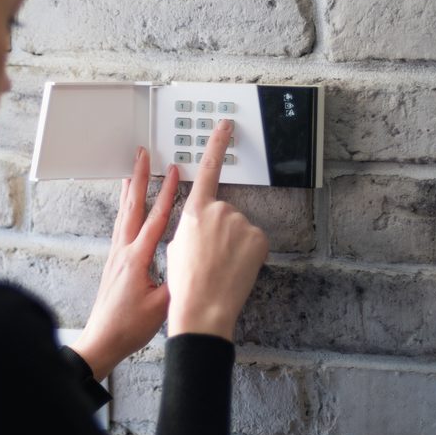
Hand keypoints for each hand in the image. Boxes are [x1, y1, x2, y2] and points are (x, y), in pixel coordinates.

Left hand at [71, 147, 178, 380]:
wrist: (101, 341)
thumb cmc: (128, 327)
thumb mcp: (161, 306)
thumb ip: (177, 282)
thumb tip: (191, 261)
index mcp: (136, 259)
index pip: (155, 220)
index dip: (167, 194)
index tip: (175, 173)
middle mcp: (123, 252)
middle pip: (133, 207)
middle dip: (140, 179)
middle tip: (143, 156)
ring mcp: (116, 256)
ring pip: (124, 215)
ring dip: (130, 191)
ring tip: (132, 172)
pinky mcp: (114, 263)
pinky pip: (120, 227)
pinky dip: (125, 210)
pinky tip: (127, 209)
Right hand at [166, 120, 268, 341]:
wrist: (204, 308)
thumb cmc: (186, 283)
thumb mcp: (176, 246)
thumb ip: (192, 226)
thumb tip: (204, 226)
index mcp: (194, 211)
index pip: (209, 169)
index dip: (216, 144)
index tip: (225, 126)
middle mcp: (220, 210)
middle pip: (225, 213)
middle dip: (221, 232)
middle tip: (211, 258)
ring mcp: (242, 223)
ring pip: (241, 230)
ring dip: (234, 245)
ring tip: (221, 267)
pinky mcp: (259, 238)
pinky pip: (254, 242)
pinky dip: (248, 254)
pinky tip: (236, 268)